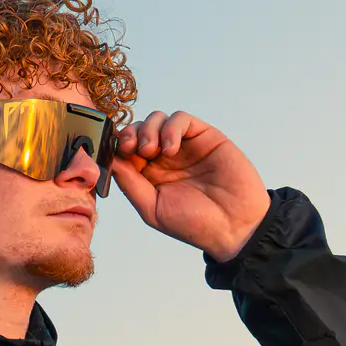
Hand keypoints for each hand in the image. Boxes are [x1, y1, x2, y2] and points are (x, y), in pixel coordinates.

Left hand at [107, 111, 270, 264]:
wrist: (235, 226)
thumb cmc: (195, 224)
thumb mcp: (153, 209)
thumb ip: (130, 184)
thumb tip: (110, 160)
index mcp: (149, 175)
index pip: (125, 150)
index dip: (117, 146)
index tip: (115, 153)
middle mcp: (165, 158)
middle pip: (138, 130)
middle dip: (130, 134)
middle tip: (132, 148)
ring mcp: (184, 146)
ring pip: (157, 119)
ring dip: (148, 129)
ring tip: (151, 150)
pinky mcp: (204, 136)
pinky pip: (181, 119)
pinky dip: (171, 127)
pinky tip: (171, 148)